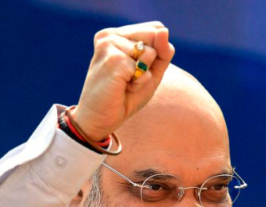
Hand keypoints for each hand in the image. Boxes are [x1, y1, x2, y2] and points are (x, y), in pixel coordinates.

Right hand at [71, 21, 175, 141]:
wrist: (101, 118)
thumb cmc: (125, 96)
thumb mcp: (151, 72)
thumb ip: (162, 51)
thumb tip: (164, 31)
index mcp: (117, 34)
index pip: (156, 29)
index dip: (158, 52)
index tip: (136, 69)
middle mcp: (110, 35)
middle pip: (155, 35)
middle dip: (151, 62)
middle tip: (131, 77)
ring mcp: (109, 45)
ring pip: (151, 53)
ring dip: (144, 74)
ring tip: (125, 83)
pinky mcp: (113, 59)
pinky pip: (144, 68)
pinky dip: (139, 83)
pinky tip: (123, 87)